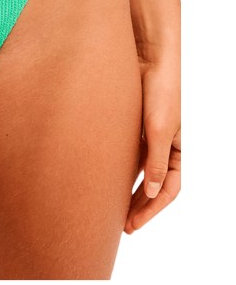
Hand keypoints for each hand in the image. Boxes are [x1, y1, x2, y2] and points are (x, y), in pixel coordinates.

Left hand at [124, 55, 180, 233]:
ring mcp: (148, 136)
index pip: (169, 189)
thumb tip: (153, 192)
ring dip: (129, 188)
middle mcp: (165, 146)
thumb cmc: (160, 92)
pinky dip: (119, 168)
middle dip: (140, 205)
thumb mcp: (159, 129)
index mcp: (178, 150)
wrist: (147, 60)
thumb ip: (156, 161)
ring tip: (112, 207)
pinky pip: (127, 154)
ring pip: (139, 171)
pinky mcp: (132, 126)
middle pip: (154, 184)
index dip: (151, 209)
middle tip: (122, 225)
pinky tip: (106, 178)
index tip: (132, 225)